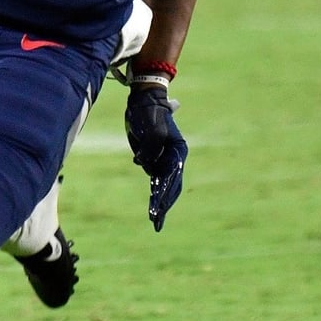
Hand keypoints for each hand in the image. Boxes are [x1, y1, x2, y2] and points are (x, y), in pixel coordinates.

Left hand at [125, 87, 186, 231]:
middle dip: (165, 203)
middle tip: (156, 221)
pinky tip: (154, 208)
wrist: (144, 100)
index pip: (172, 177)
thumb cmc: (150, 113)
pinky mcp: (153, 157)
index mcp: (177, 150)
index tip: (159, 208)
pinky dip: (155, 193)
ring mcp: (163, 158)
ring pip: (163, 185)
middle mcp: (173, 157)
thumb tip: (143, 163)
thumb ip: (151, 150)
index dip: (166, 194)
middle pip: (171, 185)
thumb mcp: (152, 130)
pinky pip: (155, 179)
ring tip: (155, 220)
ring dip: (160, 201)